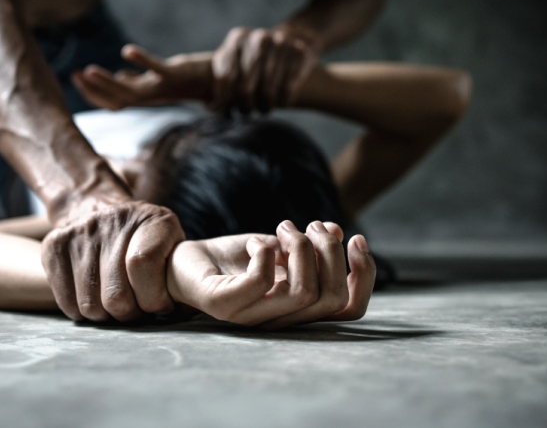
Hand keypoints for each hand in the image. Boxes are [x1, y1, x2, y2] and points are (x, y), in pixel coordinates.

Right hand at [41, 198, 184, 321]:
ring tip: (115, 306)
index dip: (152, 298)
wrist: (96, 206)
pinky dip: (81, 312)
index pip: (143, 266)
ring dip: (105, 316)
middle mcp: (114, 221)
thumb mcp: (171, 242)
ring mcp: (80, 232)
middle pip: (116, 295)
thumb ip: (180, 272)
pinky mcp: (53, 246)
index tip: (159, 307)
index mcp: (152, 220)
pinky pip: (66, 301)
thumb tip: (186, 310)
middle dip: (129, 314)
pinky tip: (94, 300)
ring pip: (90, 305)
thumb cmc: (145, 238)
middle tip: (135, 311)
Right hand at [71, 44, 213, 109]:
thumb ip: (140, 80)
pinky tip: (126, 51)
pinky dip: (141, 61)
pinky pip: (156, 69)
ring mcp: (164, 86)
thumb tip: (122, 76)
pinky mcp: (176, 73)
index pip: (115, 101)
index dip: (95, 94)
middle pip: (119, 99)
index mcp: (147, 96)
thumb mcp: (159, 80)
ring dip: (108, 82)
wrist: (220, 79)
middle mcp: (154, 95)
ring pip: (132, 91)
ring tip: (88, 70)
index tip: (76, 79)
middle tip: (75, 75)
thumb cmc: (189, 78)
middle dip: (95, 89)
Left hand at [170, 220, 375, 327]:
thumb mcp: (279, 245)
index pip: (351, 309)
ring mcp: (252, 317)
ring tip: (282, 229)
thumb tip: (338, 231)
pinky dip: (264, 252)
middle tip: (310, 227)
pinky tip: (255, 243)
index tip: (357, 239)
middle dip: (330, 253)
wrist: (181, 260)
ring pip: (302, 293)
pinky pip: (259, 283)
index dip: (364, 276)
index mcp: (300, 308)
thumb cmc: (234, 257)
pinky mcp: (223, 306)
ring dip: (299, 248)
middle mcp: (281, 319)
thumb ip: (310, 245)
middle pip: (332, 299)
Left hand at [211, 27, 318, 113]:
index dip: (224, 100)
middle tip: (247, 112)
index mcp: (237, 39)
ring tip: (265, 108)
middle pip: (245, 89)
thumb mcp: (236, 57)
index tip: (227, 111)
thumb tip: (210, 107)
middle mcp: (258, 39)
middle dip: (245, 107)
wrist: (295, 35)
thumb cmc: (257, 55)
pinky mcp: (299, 53)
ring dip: (265, 107)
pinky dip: (284, 102)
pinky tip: (281, 102)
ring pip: (268, 93)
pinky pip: (288, 90)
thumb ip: (222, 77)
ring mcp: (281, 44)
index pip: (225, 78)